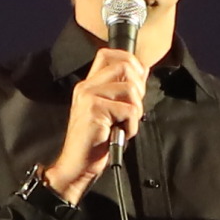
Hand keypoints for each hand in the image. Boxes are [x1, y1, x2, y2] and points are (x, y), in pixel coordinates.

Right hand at [47, 40, 147, 197]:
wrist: (77, 165)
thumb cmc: (96, 141)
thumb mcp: (110, 111)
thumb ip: (121, 90)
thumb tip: (142, 71)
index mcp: (89, 84)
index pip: (109, 54)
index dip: (130, 61)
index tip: (136, 81)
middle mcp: (87, 86)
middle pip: (125, 66)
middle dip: (139, 89)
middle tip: (131, 110)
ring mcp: (89, 96)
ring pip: (131, 90)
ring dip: (135, 113)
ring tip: (122, 126)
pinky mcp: (94, 110)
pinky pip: (129, 110)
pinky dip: (131, 126)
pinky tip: (119, 134)